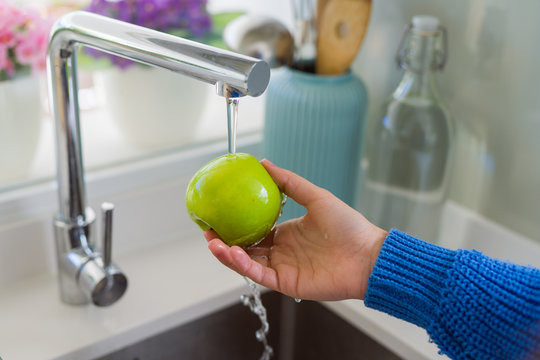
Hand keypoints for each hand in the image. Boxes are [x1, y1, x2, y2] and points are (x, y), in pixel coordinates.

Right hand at [205, 159, 386, 300]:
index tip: (218, 214)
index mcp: (286, 233)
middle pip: (245, 248)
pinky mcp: (286, 283)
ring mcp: (283, 268)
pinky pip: (259, 274)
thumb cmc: (347, 226)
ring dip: (228, 254)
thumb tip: (264, 163)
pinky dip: (243, 265)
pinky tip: (232, 252)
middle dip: (224, 241)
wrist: (367, 255)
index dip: (234, 225)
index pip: (253, 230)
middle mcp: (281, 251)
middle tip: (207, 229)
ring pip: (247, 263)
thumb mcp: (315, 196)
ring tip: (213, 241)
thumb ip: (289, 182)